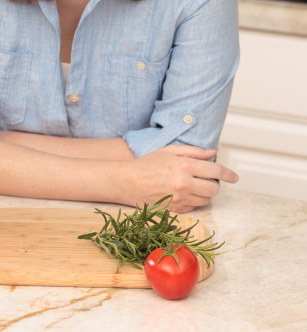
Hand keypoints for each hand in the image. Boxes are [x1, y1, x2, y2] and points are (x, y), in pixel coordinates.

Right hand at [114, 145, 238, 212]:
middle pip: (213, 189)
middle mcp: (183, 184)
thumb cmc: (148, 163)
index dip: (228, 174)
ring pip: (205, 200)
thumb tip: (212, 152)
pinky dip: (193, 201)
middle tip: (206, 178)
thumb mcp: (170, 151)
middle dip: (214, 184)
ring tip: (191, 185)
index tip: (235, 177)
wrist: (128, 181)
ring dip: (204, 193)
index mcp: (184, 166)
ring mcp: (179, 199)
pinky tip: (182, 193)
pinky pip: (194, 208)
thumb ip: (194, 152)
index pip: (215, 170)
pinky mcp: (175, 210)